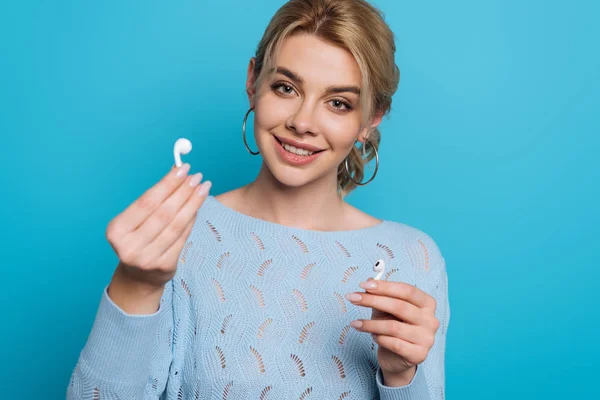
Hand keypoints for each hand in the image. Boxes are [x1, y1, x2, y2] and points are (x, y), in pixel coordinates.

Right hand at [105, 163, 211, 289]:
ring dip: (193, 203)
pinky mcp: (164, 266)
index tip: (182, 169)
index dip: (167, 184)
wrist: (139, 277)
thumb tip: (177, 170)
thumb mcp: (137, 219)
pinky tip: (198, 206)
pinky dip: (192, 220)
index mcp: (117, 230)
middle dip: (183, 191)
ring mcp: (147, 258)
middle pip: (163, 212)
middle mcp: (129, 246)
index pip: (147, 201)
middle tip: (197, 176)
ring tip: (203, 188)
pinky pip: (182, 237)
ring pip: (176, 225)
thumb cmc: (139, 239)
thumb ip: (156, 197)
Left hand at [346, 277, 439, 380]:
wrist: (397, 358)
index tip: (363, 285)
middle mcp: (431, 320)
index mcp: (427, 303)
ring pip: (393, 327)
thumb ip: (379, 295)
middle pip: (399, 306)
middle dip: (373, 300)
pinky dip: (379, 338)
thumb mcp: (385, 308)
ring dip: (370, 324)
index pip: (407, 290)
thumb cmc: (393, 327)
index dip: (384, 286)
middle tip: (352, 298)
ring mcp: (427, 338)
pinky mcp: (419, 355)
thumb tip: (368, 281)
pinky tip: (372, 336)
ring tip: (356, 323)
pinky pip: (394, 343)